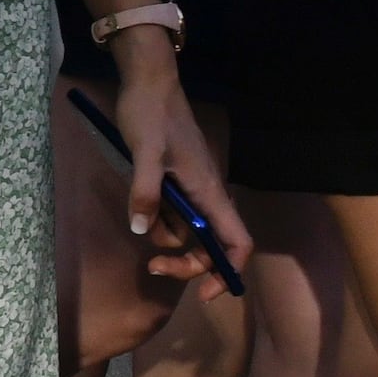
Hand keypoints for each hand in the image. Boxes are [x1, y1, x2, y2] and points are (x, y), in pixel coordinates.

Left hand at [114, 54, 255, 296]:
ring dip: (165, 238)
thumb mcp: (144, 153)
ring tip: (140, 218)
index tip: (205, 293)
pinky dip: (157, 218)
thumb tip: (143, 232)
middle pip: (210, 246)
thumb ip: (144, 192)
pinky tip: (140, 205)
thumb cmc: (151, 114)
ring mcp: (192, 190)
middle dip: (186, 263)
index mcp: (209, 192)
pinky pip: (172, 214)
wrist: (148, 83)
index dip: (228, 271)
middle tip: (152, 266)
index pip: (237, 242)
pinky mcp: (176, 183)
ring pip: (187, 232)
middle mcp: (206, 196)